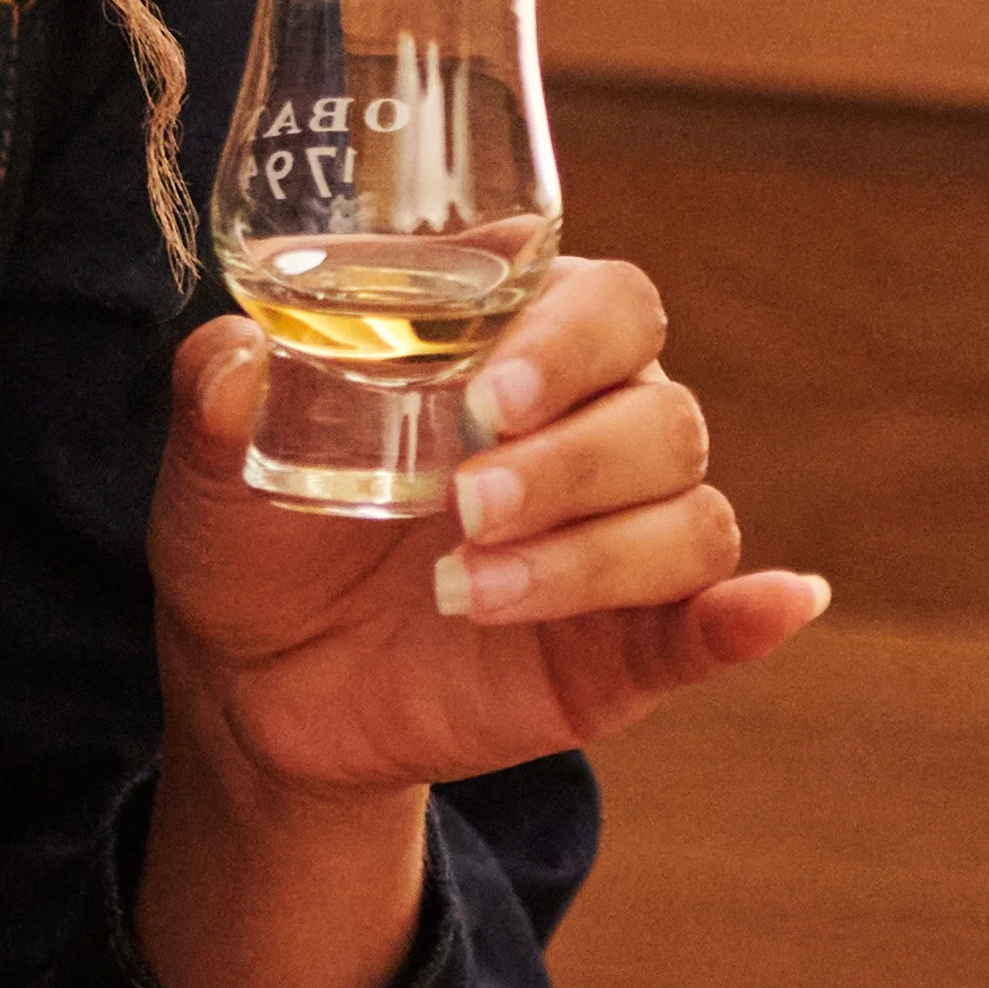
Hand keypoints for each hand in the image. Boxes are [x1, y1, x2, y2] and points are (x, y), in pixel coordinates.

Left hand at [153, 254, 822, 809]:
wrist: (251, 683)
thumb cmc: (256, 533)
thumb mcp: (213, 467)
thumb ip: (218, 399)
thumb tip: (231, 361)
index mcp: (514, 353)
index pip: (601, 303)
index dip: (565, 336)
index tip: (485, 390)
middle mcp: (589, 430)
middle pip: (656, 410)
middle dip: (569, 456)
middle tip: (466, 500)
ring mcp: (618, 538)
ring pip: (686, 514)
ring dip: (591, 553)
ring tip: (465, 590)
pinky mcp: (630, 646)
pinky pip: (717, 614)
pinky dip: (750, 613)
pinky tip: (776, 606)